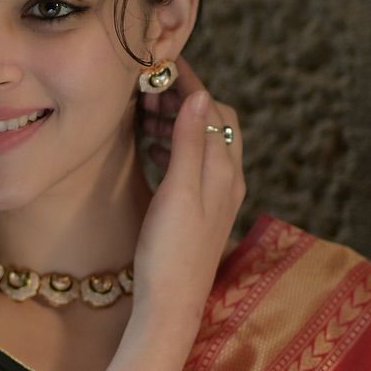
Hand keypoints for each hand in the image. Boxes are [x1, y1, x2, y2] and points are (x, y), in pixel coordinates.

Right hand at [132, 53, 243, 325]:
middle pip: (212, 123)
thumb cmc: (171, 252)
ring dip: (176, 122)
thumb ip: (190, 143)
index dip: (189, 83)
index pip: (213, 110)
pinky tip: (150, 149)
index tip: (162, 63)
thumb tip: (199, 95)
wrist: (171, 307)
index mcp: (225, 171)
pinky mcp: (201, 211)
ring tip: (143, 113)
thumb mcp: (179, 191)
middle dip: (183, 99)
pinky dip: (173, 146)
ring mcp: (216, 197)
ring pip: (202, 143)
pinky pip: (192, 164)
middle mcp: (227, 180)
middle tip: (147, 88)